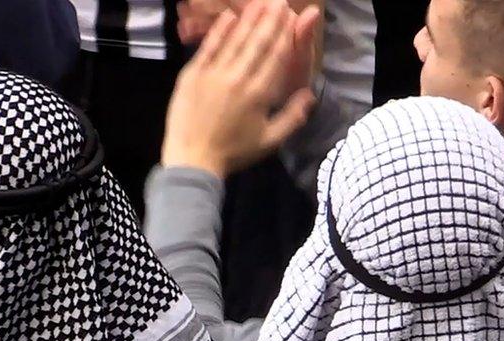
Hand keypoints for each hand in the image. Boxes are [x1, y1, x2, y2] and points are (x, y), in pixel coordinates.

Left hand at [162, 0, 316, 177]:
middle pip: (257, 43)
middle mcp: (237, 78)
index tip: (291, 16)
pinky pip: (208, 48)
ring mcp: (213, 74)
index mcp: (258, 94)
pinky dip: (219, 32)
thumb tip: (311, 94)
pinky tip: (229, 17)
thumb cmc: (233, 153)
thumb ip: (292, 117)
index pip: (275, 57)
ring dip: (248, 19)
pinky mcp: (192, 75)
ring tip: (259, 2)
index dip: (284, 34)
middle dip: (269, 19)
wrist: (193, 160)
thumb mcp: (269, 141)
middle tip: (278, 0)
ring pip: (234, 41)